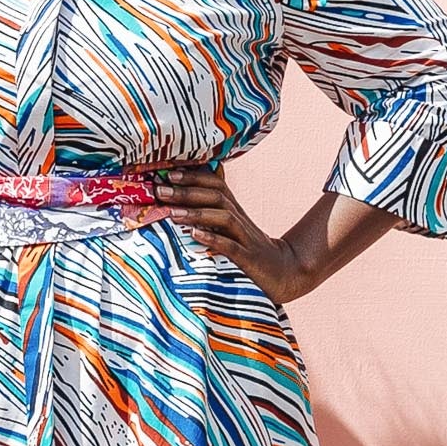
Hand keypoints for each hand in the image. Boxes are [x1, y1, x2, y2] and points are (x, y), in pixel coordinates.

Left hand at [152, 163, 313, 303]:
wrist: (286, 272)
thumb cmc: (251, 250)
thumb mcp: (233, 228)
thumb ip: (214, 212)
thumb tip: (187, 198)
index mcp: (234, 211)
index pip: (216, 184)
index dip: (194, 177)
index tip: (168, 173)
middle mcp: (240, 220)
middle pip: (216, 197)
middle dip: (187, 192)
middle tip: (160, 190)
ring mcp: (246, 239)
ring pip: (224, 218)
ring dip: (197, 213)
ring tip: (172, 213)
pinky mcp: (249, 259)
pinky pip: (231, 247)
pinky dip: (213, 239)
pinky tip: (195, 235)